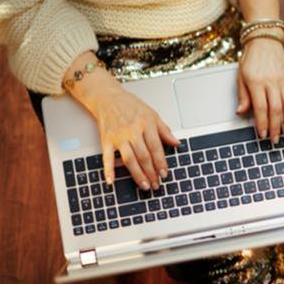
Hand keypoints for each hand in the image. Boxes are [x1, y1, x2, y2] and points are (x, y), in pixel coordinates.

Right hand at [65, 52, 177, 189]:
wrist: (108, 97)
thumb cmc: (131, 106)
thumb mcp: (152, 114)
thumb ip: (165, 130)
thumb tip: (177, 143)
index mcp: (146, 124)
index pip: (156, 147)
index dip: (161, 162)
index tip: (165, 173)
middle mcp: (133, 131)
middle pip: (144, 156)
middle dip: (152, 172)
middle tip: (156, 184)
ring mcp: (119, 137)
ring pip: (130, 159)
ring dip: (137, 174)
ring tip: (144, 185)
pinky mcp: (106, 140)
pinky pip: (107, 158)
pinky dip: (108, 170)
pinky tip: (111, 181)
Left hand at [236, 38, 283, 142]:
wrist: (264, 41)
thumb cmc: (251, 60)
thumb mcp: (241, 77)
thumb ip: (243, 96)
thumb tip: (241, 112)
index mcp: (257, 82)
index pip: (261, 107)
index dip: (262, 123)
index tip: (262, 135)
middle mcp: (272, 82)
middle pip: (276, 109)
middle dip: (276, 127)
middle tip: (275, 140)